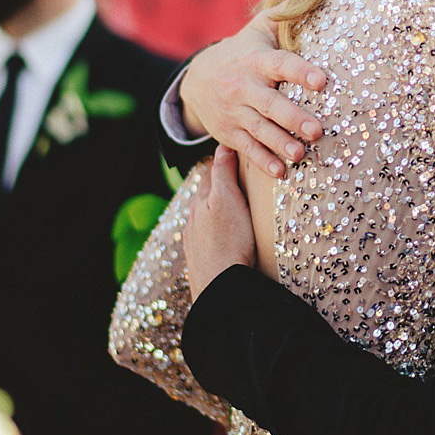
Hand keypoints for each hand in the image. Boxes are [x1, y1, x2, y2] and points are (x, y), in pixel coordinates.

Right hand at [179, 11, 327, 174]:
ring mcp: (235, 112)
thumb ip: (282, 16)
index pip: (280, 64)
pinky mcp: (230, 133)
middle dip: (293, 117)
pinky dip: (262, 161)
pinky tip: (280, 172)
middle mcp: (244, 87)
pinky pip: (246, 149)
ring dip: (280, 143)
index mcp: (257, 61)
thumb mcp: (257, 31)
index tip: (322, 80)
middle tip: (317, 130)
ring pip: (259, 129)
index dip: (300, 72)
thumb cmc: (243, 52)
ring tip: (300, 154)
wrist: (197, 79)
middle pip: (270, 104)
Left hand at [184, 148, 257, 301]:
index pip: (210, 174)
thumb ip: (223, 173)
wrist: (221, 288)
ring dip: (218, 215)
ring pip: (205, 221)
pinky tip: (227, 242)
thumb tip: (222, 146)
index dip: (223, 164)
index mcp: (201, 203)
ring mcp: (194, 243)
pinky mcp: (200, 262)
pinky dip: (217, 236)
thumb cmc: (229, 241)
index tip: (238, 158)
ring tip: (237, 214)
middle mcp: (193, 221)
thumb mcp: (228, 200)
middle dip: (220, 190)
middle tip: (241, 184)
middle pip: (206, 198)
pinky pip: (208, 242)